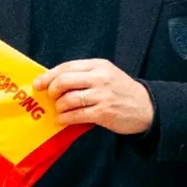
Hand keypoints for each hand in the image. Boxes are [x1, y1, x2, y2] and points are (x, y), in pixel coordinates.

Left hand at [33, 59, 154, 133]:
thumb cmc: (121, 91)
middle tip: (50, 97)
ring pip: (68, 99)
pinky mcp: (104, 112)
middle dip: (52, 90)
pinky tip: (63, 120)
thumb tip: (54, 81)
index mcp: (98, 65)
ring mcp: (102, 95)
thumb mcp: (105, 75)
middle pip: (64, 81)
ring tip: (59, 110)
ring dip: (59, 107)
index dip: (48, 76)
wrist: (148, 107)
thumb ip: (84, 75)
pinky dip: (65, 118)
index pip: (66, 67)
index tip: (38, 84)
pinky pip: (76, 115)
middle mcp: (100, 78)